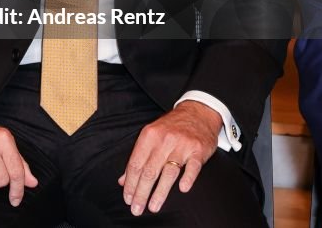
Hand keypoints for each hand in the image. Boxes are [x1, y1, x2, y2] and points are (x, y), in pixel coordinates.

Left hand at [118, 101, 221, 215]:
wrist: (197, 112)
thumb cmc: (171, 127)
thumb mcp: (150, 136)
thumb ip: (137, 158)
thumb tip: (123, 181)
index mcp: (148, 136)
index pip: (135, 164)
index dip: (130, 184)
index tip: (127, 199)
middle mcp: (163, 140)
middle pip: (149, 171)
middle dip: (141, 192)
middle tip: (136, 209)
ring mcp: (181, 145)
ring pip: (168, 172)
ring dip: (160, 192)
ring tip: (153, 207)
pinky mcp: (198, 150)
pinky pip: (193, 166)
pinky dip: (188, 178)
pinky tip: (182, 190)